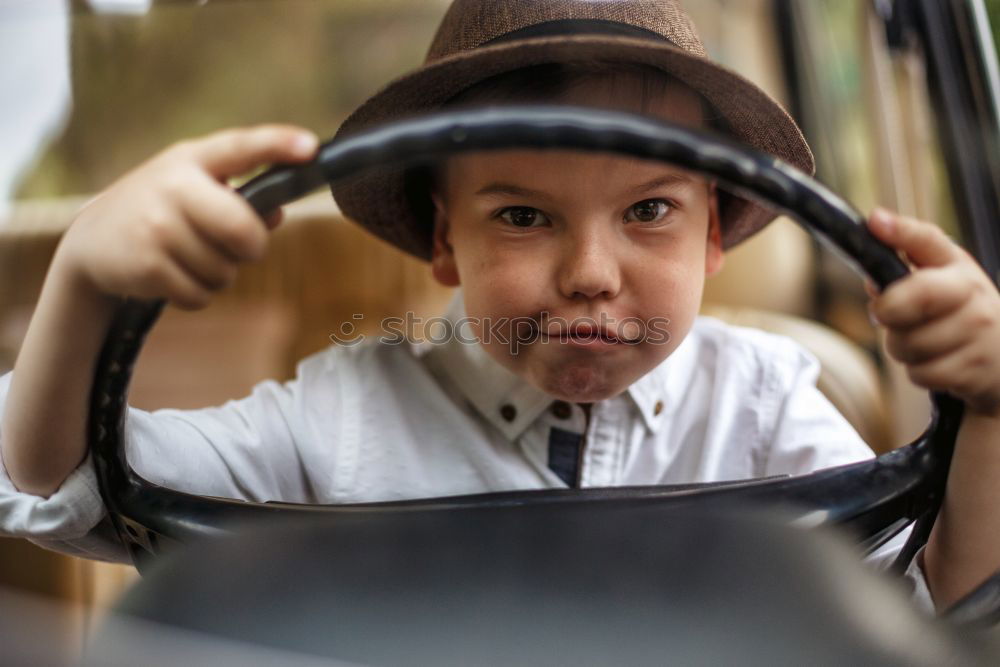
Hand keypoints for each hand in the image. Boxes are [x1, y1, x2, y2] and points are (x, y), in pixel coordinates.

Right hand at [53, 124, 318, 309]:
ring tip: (189, 257)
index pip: (240, 146)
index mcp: (192, 159)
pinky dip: (195, 293)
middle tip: (241, 248)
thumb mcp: (193, 189)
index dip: (277, 145)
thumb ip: (239, 197)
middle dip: (251, 248)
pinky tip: (172, 275)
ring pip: (224, 270)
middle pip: (242, 229)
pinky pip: (201, 294)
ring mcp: (157, 225)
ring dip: (218, 274)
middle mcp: (173, 186)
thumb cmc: (160, 210)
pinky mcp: (147, 264)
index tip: (311, 148)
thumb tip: (277, 213)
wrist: (91, 241)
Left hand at [866, 208, 999, 417]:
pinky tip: (938, 361)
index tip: (875, 222)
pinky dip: (920, 372)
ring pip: (908, 344)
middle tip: (892, 316)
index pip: (926, 241)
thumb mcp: (938, 281)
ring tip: (923, 342)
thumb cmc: (958, 313)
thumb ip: (899, 273)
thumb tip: (873, 277)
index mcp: (954, 265)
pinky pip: (921, 373)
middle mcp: (971, 292)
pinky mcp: (977, 367)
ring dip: (903, 349)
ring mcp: (979, 330)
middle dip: (888, 312)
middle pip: (910, 299)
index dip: (900, 231)